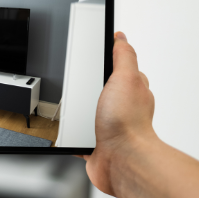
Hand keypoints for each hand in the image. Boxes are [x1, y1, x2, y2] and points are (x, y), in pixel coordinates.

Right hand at [85, 32, 157, 197]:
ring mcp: (109, 126)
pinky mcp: (96, 144)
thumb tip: (121, 37)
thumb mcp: (126, 77)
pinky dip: (73, 133)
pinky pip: (81, 135)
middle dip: (92, 85)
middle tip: (79, 78)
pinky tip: (67, 130)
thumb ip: (124, 56)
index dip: (108, 58)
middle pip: (104, 89)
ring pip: (92, 112)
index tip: (95, 50)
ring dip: (81, 110)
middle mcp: (122, 107)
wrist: (122, 160)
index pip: (120, 67)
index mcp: (131, 88)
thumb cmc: (128, 123)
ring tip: (70, 104)